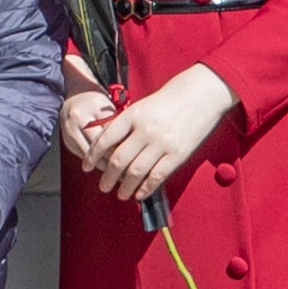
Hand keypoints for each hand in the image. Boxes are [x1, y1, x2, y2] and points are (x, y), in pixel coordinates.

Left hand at [77, 66, 235, 210]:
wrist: (201, 93)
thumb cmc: (170, 99)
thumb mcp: (143, 107)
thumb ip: (127, 125)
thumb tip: (109, 148)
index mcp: (132, 115)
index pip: (105, 139)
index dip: (93, 156)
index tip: (86, 167)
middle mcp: (144, 130)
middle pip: (118, 160)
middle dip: (107, 177)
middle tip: (103, 187)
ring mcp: (161, 143)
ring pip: (136, 172)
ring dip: (125, 187)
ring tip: (120, 195)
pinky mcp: (177, 154)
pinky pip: (157, 176)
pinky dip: (146, 188)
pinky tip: (139, 194)